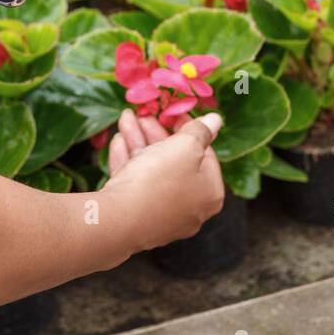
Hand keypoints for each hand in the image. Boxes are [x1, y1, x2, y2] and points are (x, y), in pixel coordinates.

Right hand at [102, 109, 225, 252]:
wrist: (117, 221)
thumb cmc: (159, 181)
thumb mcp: (185, 147)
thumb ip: (201, 131)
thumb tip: (216, 120)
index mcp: (210, 193)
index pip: (206, 155)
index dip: (190, 129)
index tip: (174, 112)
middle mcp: (190, 208)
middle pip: (176, 162)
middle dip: (157, 133)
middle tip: (145, 114)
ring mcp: (161, 215)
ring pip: (151, 170)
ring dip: (139, 141)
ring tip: (125, 117)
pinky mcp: (136, 219)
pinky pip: (135, 185)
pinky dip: (127, 161)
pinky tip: (118, 140)